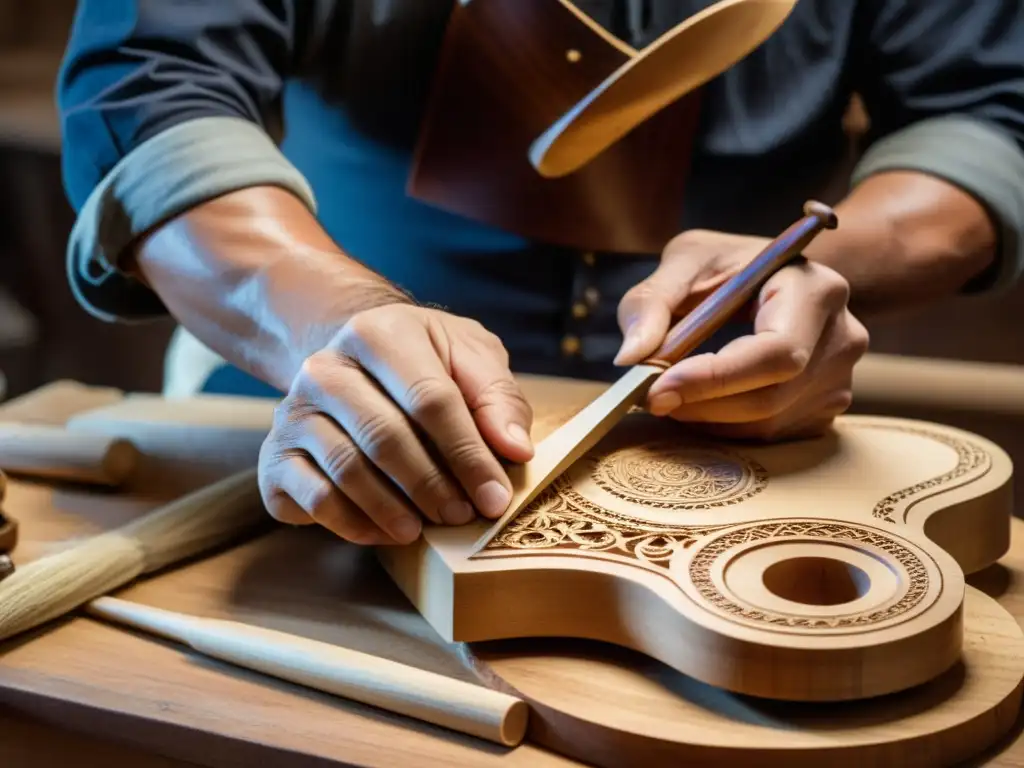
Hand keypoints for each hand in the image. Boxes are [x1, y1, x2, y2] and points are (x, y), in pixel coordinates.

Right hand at [258, 303, 534, 544]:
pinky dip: (352, 524)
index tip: (495, 495)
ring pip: (346, 470)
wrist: (352, 361)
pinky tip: (386, 533)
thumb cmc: (424, 363)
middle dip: (431, 486)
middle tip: (462, 517)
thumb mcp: (469, 358)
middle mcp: (325, 368)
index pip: (429, 398)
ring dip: (393, 510)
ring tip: (426, 530)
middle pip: (385, 436)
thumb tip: (515, 448)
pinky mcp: (275, 454)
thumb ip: (497, 397)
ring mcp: (293, 411)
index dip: (467, 453)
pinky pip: (313, 498)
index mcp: (379, 333)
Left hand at [615, 229, 869, 440]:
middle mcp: (842, 338)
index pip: (776, 352)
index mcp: (817, 290)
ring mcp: (841, 379)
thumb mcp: (686, 261)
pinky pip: (769, 435)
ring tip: (669, 392)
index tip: (657, 389)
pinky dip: (724, 426)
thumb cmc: (732, 265)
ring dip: (705, 418)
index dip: (715, 378)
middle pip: (771, 396)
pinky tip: (701, 400)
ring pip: (766, 424)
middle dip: (700, 404)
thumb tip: (632, 358)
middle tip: (648, 396)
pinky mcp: (825, 409)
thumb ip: (652, 301)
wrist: (778, 277)